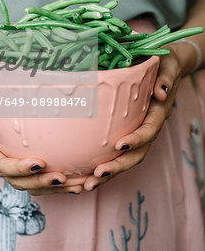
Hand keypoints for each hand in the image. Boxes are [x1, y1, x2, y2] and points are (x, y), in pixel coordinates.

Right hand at [0, 81, 83, 194]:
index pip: (0, 165)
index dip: (18, 168)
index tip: (38, 164)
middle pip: (17, 180)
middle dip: (39, 182)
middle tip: (61, 178)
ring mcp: (8, 159)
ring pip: (30, 182)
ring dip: (52, 187)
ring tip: (76, 185)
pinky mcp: (19, 155)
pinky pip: (37, 172)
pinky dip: (54, 177)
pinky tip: (76, 176)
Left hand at [82, 44, 184, 191]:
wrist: (166, 68)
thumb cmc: (165, 65)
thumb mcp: (167, 67)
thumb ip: (165, 78)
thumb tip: (159, 90)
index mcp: (157, 113)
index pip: (148, 130)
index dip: (136, 140)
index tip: (120, 145)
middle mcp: (147, 127)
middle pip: (135, 154)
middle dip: (117, 167)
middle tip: (96, 176)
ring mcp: (136, 132)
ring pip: (124, 158)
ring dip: (107, 173)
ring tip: (86, 184)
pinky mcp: (125, 131)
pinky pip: (114, 152)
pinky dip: (101, 165)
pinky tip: (82, 175)